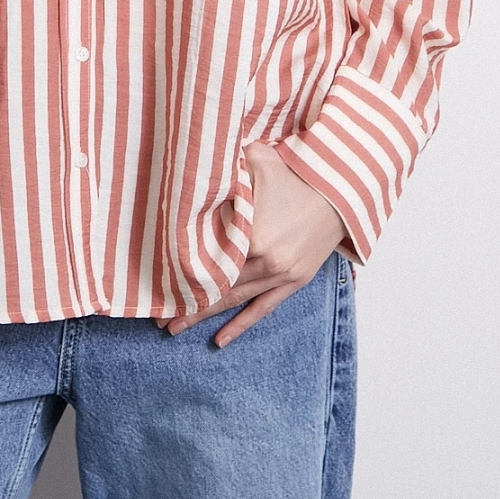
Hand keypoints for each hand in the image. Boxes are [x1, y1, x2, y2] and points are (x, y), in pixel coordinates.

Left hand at [155, 141, 347, 346]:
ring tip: (176, 329)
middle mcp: (264, 258)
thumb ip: (226, 163)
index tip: (156, 285)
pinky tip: (220, 340)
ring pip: (235, 300)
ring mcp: (281, 273)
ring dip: (205, 315)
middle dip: (186, 301)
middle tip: (156, 318)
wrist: (343, 189)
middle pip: (217, 285)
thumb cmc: (297, 171)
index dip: (180, 273)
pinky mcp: (294, 280)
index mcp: (252, 230)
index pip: (208, 258)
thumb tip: (197, 158)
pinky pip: (263, 308)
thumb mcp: (258, 158)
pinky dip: (241, 325)